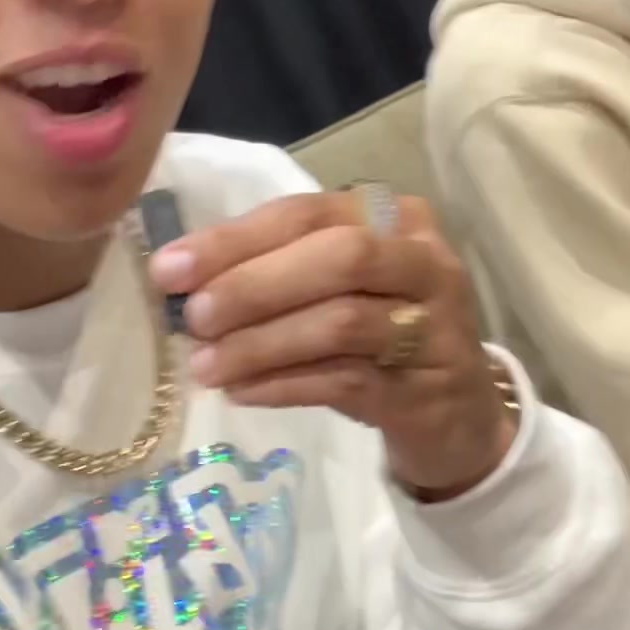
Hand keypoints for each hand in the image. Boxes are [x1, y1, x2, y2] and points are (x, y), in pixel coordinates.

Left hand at [149, 192, 517, 500]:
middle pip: (337, 258)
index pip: (306, 214)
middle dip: (253, 285)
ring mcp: (434, 324)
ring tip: (206, 366)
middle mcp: (422, 260)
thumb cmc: (381, 336)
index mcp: (392, 217)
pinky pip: (348, 379)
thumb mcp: (338, 288)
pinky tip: (243, 392)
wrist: (459, 415)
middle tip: (193, 318)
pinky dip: (286, 383)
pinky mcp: (428, 387)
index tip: (170, 270)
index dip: (235, 240)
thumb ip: (277, 272)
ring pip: (342, 321)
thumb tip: (182, 283)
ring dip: (262, 342)